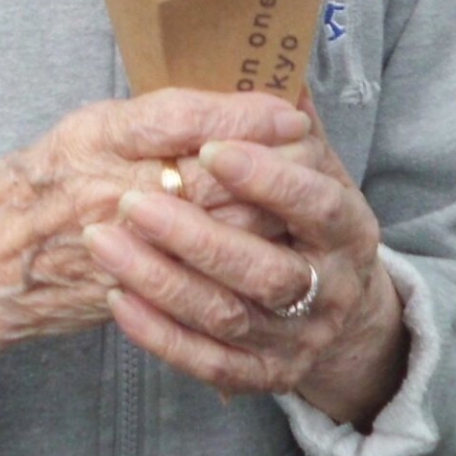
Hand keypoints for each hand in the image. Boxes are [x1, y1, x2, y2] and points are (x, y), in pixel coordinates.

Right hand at [0, 89, 312, 407]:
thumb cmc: (28, 187)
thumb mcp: (83, 132)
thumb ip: (151, 121)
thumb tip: (231, 107)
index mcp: (94, 139)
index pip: (180, 119)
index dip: (241, 115)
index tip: (291, 109)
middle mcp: (105, 190)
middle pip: (209, 177)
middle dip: (270, 166)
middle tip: (316, 154)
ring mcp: (116, 247)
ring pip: (211, 233)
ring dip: (265, 217)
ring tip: (306, 202)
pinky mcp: (122, 292)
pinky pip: (191, 279)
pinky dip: (235, 263)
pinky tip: (268, 252)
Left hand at [84, 114, 409, 430]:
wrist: (334, 303)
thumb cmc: (307, 214)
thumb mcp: (313, 166)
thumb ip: (285, 127)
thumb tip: (276, 79)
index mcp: (350, 228)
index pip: (315, 203)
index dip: (267, 178)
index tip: (209, 149)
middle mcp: (333, 290)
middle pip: (266, 271)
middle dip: (197, 237)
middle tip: (132, 202)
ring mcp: (299, 340)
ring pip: (228, 317)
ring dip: (162, 281)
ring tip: (104, 242)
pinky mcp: (264, 376)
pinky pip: (208, 362)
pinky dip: (161, 334)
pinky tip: (119, 298)